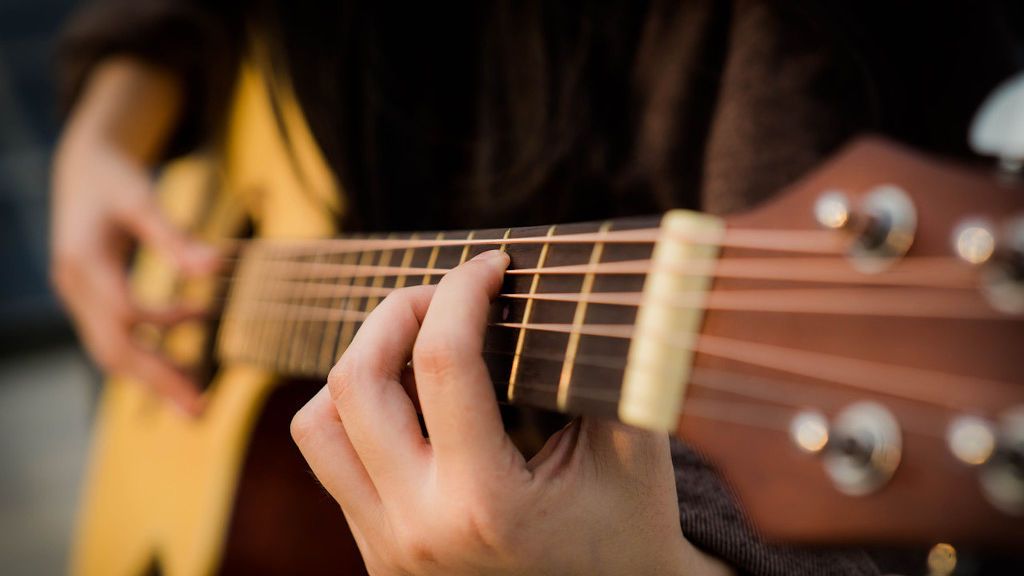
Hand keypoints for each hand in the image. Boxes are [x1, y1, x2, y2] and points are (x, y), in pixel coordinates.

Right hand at [51, 81, 216, 414]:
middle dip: (157, 380)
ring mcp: (77, 298)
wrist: (81, 167)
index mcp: (84, 260)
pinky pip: (115, 340)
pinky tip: (184, 359)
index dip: (161, 324)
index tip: (202, 320)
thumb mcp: (142, 198)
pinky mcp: (89, 302)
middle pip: (113, 348)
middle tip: (200, 410)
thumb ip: (174, 236)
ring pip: (111, 352)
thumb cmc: (115, 178)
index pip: (121, 311)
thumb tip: (215, 267)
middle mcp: (74, 287)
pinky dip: (148, 355)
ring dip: (153, 378)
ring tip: (195, 401)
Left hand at [291, 250, 733, 574]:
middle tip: (445, 294)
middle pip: (356, 383)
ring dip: (359, 368)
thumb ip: (606, 370)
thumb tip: (580, 285)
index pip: (443, 362)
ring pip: (317, 426)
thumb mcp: (634, 450)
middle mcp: (418, 530)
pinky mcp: (376, 557)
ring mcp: (387, 549)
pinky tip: (415, 403)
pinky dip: (362, 416)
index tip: (491, 265)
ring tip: (414, 348)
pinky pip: (333, 466)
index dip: (463, 290)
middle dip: (396, 312)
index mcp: (486, 503)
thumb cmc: (629, 528)